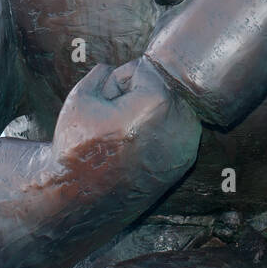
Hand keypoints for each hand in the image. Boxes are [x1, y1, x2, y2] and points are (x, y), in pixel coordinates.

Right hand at [52, 57, 200, 182]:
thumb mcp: (82, 97)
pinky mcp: (186, 161)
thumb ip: (105, 72)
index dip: (117, 83)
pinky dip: (158, 132)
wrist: (82, 199)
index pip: (142, 70)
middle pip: (159, 87)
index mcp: (157, 103)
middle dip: (136, 96)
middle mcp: (180, 123)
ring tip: (124, 134)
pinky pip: (175, 130)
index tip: (103, 105)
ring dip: (149, 113)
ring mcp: (187, 145)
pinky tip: (137, 148)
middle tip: (112, 120)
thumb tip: (117, 68)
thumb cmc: (79, 147)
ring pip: (169, 108)